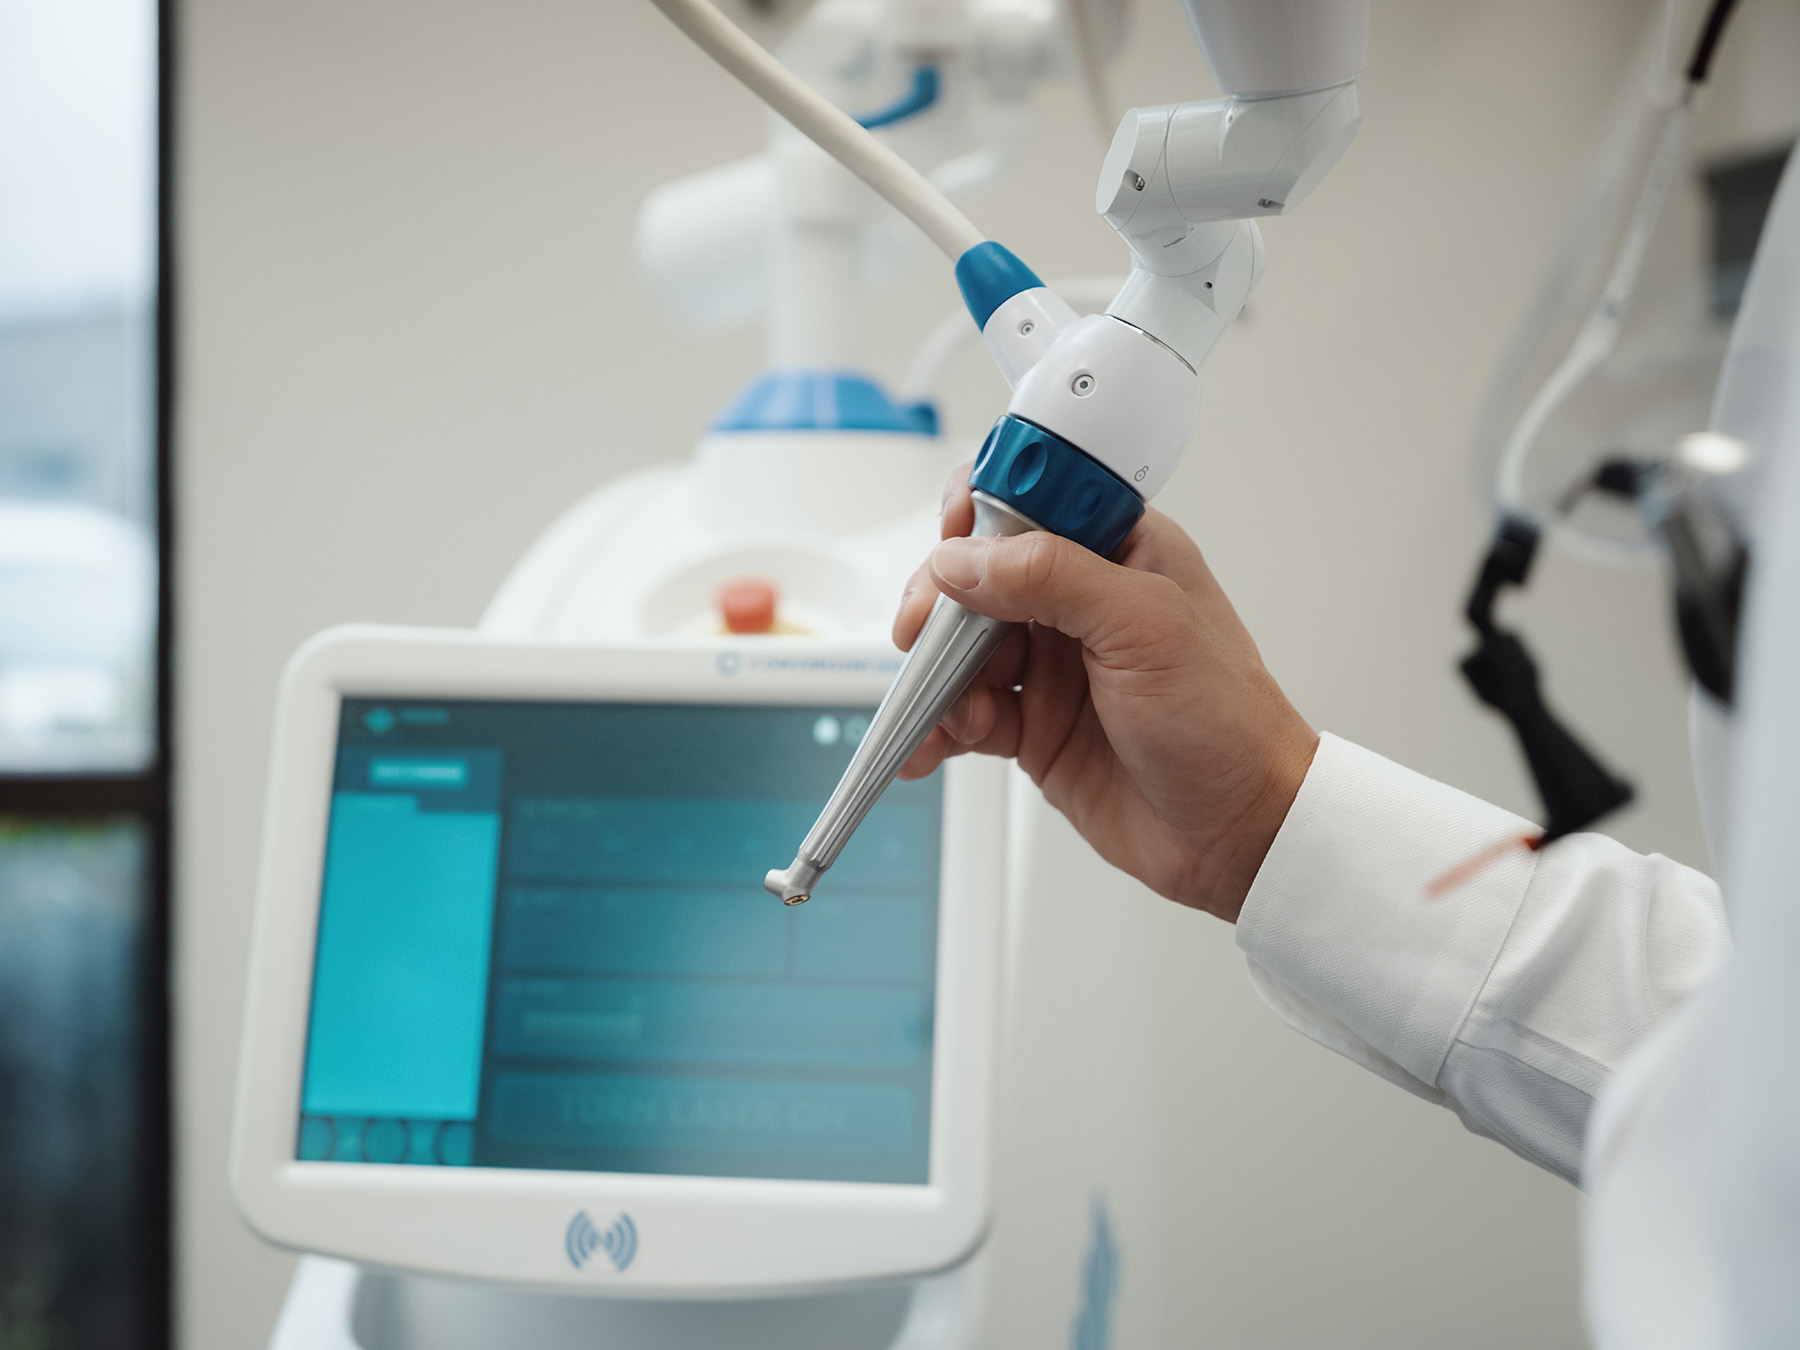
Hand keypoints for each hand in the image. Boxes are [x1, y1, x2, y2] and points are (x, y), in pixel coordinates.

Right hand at [893, 467, 1318, 922]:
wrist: (1241, 831)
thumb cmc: (1227, 722)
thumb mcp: (1144, 626)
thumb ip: (1051, 577)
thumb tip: (964, 559)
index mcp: (1119, 550)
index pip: (1030, 499)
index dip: (979, 510)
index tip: (950, 541)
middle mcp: (1081, 601)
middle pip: (977, 574)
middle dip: (940, 603)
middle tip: (924, 634)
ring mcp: (1054, 664)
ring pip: (961, 646)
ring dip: (935, 673)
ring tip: (943, 709)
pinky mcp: (1035, 724)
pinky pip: (966, 710)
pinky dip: (941, 725)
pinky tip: (936, 743)